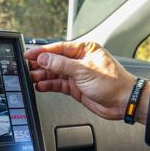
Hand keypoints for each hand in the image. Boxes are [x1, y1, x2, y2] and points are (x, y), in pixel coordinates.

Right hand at [24, 41, 149, 122]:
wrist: (123, 102)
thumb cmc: (113, 83)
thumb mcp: (84, 71)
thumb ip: (62, 65)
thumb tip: (44, 58)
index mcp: (84, 50)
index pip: (58, 48)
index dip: (42, 51)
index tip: (29, 54)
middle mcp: (79, 61)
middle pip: (54, 60)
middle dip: (40, 64)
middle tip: (26, 67)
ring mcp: (77, 75)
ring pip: (55, 73)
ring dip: (42, 76)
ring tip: (31, 77)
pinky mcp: (75, 87)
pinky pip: (58, 84)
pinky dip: (49, 85)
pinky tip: (40, 86)